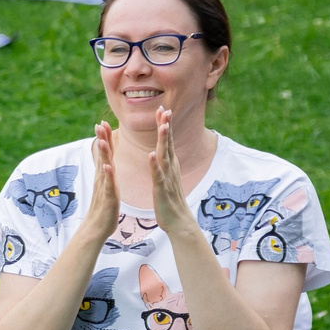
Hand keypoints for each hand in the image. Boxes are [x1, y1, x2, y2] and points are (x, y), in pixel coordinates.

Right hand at [84, 120, 122, 246]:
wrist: (96, 230)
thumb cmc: (103, 210)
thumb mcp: (106, 188)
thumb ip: (105, 175)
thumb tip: (104, 163)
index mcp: (105, 176)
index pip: (104, 154)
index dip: (103, 138)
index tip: (102, 123)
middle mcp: (102, 179)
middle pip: (101, 156)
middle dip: (101, 140)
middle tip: (99, 124)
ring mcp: (104, 188)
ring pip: (103, 168)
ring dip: (103, 155)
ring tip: (102, 141)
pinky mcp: (108, 199)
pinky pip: (108, 186)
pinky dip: (108, 176)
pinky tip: (107, 168)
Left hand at [150, 110, 199, 239]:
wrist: (178, 221)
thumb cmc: (169, 200)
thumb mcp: (166, 177)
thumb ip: (165, 164)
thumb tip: (163, 152)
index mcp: (169, 165)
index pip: (167, 141)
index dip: (165, 125)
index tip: (163, 108)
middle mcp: (171, 168)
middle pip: (168, 143)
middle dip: (166, 126)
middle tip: (165, 108)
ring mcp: (167, 178)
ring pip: (165, 156)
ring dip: (164, 141)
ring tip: (162, 125)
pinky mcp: (162, 189)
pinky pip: (158, 175)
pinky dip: (155, 165)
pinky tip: (151, 155)